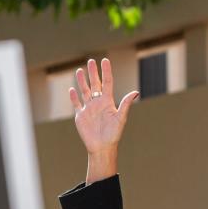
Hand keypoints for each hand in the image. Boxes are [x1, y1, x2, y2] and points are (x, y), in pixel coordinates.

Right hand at [68, 58, 137, 181]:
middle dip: (93, 73)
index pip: (107, 83)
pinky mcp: (80, 116)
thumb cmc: (113, 134)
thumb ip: (125, 104)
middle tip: (91, 61)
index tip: (105, 61)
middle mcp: (98, 103)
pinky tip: (71, 89)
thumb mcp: (120, 118)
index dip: (106, 72)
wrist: (102, 147)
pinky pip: (76, 104)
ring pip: (84, 91)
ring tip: (79, 70)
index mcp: (108, 102)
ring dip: (82, 82)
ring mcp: (88, 109)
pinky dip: (73, 97)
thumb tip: (136, 92)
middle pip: (95, 84)